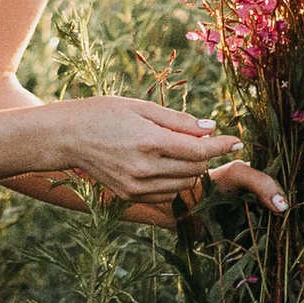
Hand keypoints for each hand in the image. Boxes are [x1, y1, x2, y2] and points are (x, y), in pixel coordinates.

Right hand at [46, 98, 285, 213]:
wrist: (66, 136)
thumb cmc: (102, 113)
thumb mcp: (140, 106)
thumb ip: (177, 120)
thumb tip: (210, 129)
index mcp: (149, 141)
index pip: (199, 150)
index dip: (222, 146)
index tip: (237, 141)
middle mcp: (144, 168)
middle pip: (195, 168)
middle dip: (205, 155)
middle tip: (201, 139)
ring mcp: (136, 186)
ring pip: (184, 184)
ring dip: (191, 169)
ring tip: (181, 150)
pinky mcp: (129, 195)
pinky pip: (167, 193)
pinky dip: (175, 181)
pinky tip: (166, 165)